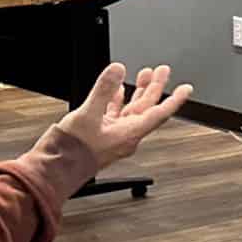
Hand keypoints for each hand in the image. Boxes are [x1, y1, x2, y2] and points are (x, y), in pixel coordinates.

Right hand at [55, 63, 190, 167]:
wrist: (54, 171)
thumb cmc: (72, 153)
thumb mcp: (88, 115)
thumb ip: (103, 90)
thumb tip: (118, 70)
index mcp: (130, 133)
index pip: (160, 113)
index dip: (175, 99)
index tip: (187, 88)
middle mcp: (125, 135)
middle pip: (147, 108)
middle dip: (155, 87)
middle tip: (162, 70)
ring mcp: (113, 135)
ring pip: (132, 110)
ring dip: (138, 91)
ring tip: (143, 74)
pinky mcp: (101, 135)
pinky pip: (115, 114)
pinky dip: (117, 100)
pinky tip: (116, 91)